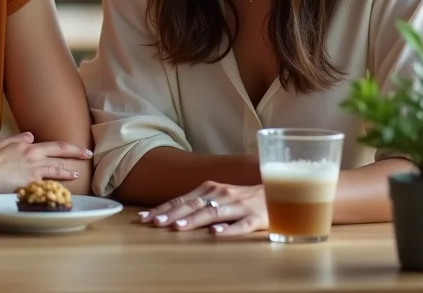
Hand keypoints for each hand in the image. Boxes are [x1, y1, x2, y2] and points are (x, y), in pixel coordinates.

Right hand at [0, 131, 92, 194]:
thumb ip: (15, 139)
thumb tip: (30, 135)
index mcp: (25, 145)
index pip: (50, 144)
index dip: (64, 147)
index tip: (72, 148)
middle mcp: (32, 154)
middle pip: (59, 151)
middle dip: (75, 151)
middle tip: (88, 153)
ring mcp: (33, 169)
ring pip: (57, 168)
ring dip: (69, 171)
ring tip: (78, 173)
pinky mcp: (30, 183)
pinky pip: (48, 185)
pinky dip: (57, 187)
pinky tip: (63, 191)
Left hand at [139, 181, 267, 236]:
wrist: (278, 192)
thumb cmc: (242, 198)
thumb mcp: (218, 196)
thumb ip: (198, 203)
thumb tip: (170, 214)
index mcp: (210, 188)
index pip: (182, 199)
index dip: (163, 208)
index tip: (143, 217)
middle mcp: (221, 193)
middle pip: (194, 205)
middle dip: (173, 214)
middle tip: (155, 223)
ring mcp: (239, 205)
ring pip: (213, 213)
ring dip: (194, 220)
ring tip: (179, 227)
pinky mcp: (256, 218)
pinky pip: (242, 224)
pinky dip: (229, 229)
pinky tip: (216, 234)